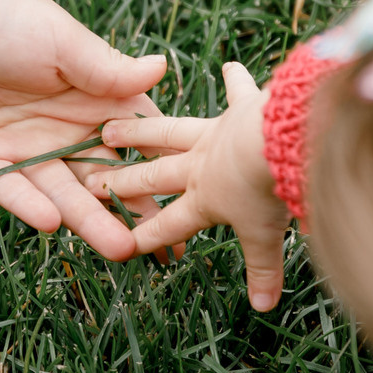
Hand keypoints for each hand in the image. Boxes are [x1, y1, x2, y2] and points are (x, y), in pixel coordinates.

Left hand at [0, 0, 165, 260]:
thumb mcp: (59, 39)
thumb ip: (107, 66)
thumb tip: (166, 66)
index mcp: (92, 98)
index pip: (137, 141)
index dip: (165, 169)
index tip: (198, 199)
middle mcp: (63, 131)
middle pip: (106, 179)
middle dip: (135, 211)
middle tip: (166, 248)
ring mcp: (23, 152)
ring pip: (63, 195)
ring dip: (90, 222)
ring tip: (120, 248)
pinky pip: (11, 192)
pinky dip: (31, 207)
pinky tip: (54, 222)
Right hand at [87, 61, 291, 309]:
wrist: (278, 140)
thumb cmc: (268, 189)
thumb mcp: (265, 236)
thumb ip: (263, 269)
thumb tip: (265, 307)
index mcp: (202, 198)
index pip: (165, 224)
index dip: (143, 234)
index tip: (121, 244)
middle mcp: (198, 165)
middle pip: (150, 175)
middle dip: (122, 181)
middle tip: (95, 182)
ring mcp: (214, 133)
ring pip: (167, 133)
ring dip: (141, 130)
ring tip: (113, 127)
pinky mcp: (241, 108)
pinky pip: (236, 94)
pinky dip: (236, 82)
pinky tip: (232, 66)